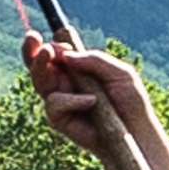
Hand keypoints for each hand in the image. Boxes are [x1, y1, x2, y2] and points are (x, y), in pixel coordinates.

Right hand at [25, 38, 154, 156]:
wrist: (136, 132)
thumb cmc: (130, 101)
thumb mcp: (120, 73)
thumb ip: (96, 60)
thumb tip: (67, 54)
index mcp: (78, 68)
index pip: (56, 52)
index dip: (48, 44)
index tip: (50, 37)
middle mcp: (66, 82)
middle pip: (39, 65)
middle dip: (32, 51)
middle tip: (32, 38)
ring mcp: (61, 101)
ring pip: (40, 81)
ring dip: (41, 66)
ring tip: (49, 53)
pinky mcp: (60, 120)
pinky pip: (55, 104)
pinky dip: (71, 100)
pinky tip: (91, 101)